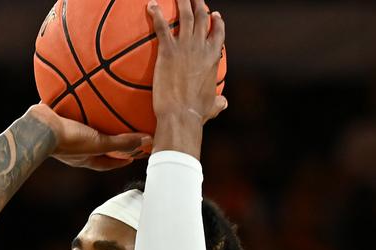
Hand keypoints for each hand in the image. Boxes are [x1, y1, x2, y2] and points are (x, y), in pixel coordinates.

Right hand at [28, 104, 151, 170]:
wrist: (40, 128)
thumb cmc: (68, 140)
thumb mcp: (100, 143)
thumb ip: (122, 142)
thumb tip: (148, 141)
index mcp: (84, 158)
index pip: (106, 164)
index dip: (119, 162)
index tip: (132, 157)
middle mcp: (74, 148)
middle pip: (95, 145)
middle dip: (107, 139)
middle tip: (121, 132)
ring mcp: (63, 133)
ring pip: (82, 126)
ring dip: (91, 118)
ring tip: (102, 107)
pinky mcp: (54, 118)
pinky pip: (68, 107)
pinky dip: (74, 99)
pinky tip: (80, 85)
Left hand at [147, 0, 226, 155]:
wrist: (182, 114)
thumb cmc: (196, 113)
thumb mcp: (212, 106)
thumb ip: (218, 102)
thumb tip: (224, 103)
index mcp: (213, 57)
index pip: (218, 33)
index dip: (217, 22)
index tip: (214, 14)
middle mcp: (202, 47)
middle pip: (202, 17)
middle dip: (199, 3)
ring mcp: (185, 47)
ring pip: (185, 15)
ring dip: (182, 1)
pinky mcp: (168, 51)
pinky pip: (161, 27)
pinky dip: (156, 13)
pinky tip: (151, 5)